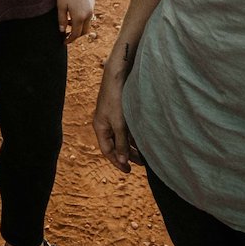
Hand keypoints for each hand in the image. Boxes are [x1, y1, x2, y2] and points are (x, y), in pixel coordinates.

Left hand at [56, 0, 93, 43]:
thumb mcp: (60, 5)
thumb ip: (61, 20)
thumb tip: (62, 31)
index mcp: (79, 17)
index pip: (76, 34)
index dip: (69, 40)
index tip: (63, 42)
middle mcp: (88, 14)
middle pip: (84, 31)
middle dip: (76, 35)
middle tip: (66, 35)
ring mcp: (92, 7)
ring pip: (87, 23)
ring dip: (79, 26)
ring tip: (67, 22)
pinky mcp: (92, 1)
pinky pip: (89, 15)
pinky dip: (82, 19)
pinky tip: (73, 13)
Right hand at [91, 43, 135, 172]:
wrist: (118, 74)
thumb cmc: (116, 97)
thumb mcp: (119, 123)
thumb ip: (120, 142)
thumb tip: (121, 160)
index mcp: (100, 127)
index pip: (107, 150)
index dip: (117, 161)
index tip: (128, 171)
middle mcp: (105, 123)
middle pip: (115, 144)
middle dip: (126, 155)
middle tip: (140, 164)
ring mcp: (112, 116)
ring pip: (122, 136)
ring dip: (131, 145)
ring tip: (144, 154)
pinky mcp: (120, 110)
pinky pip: (126, 128)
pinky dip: (133, 135)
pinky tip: (143, 138)